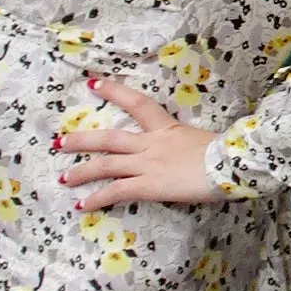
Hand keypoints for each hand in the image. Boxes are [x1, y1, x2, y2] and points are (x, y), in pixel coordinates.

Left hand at [58, 76, 216, 208]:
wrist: (229, 165)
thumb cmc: (225, 154)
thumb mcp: (203, 141)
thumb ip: (189, 144)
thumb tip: (189, 151)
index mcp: (166, 129)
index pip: (137, 104)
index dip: (114, 92)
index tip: (94, 84)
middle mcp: (151, 144)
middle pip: (109, 139)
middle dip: (83, 140)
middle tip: (61, 141)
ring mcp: (147, 164)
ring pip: (105, 165)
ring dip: (82, 172)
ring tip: (64, 178)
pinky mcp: (147, 185)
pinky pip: (116, 192)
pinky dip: (97, 199)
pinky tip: (83, 206)